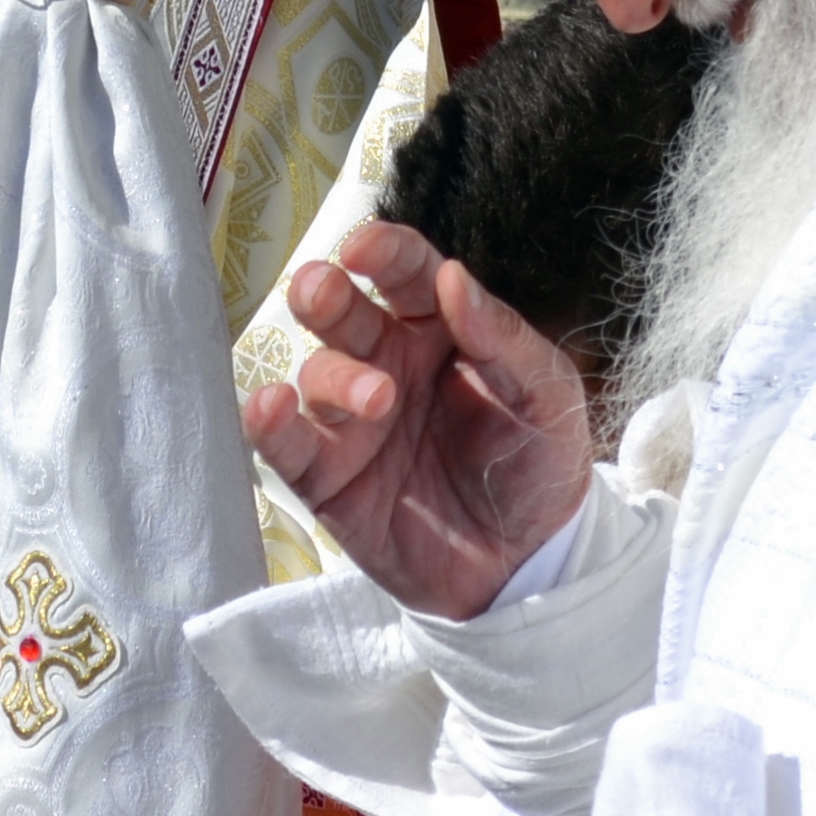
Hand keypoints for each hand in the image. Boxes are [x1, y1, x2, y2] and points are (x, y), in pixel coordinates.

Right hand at [243, 224, 591, 619]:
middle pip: (341, 312)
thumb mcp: (547, 395)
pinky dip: (268, 423)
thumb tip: (453, 276)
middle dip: (323, 293)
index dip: (382, 252)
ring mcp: (353, 421)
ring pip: (316, 374)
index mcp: (439, 330)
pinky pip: (285, 445)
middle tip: (323, 291)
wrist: (529, 567)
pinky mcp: (328, 478)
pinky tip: (270, 406)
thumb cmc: (539, 465)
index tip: (365, 248)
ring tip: (377, 399)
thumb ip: (501, 337)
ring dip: (333, 376)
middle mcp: (387, 364)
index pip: (404, 274)